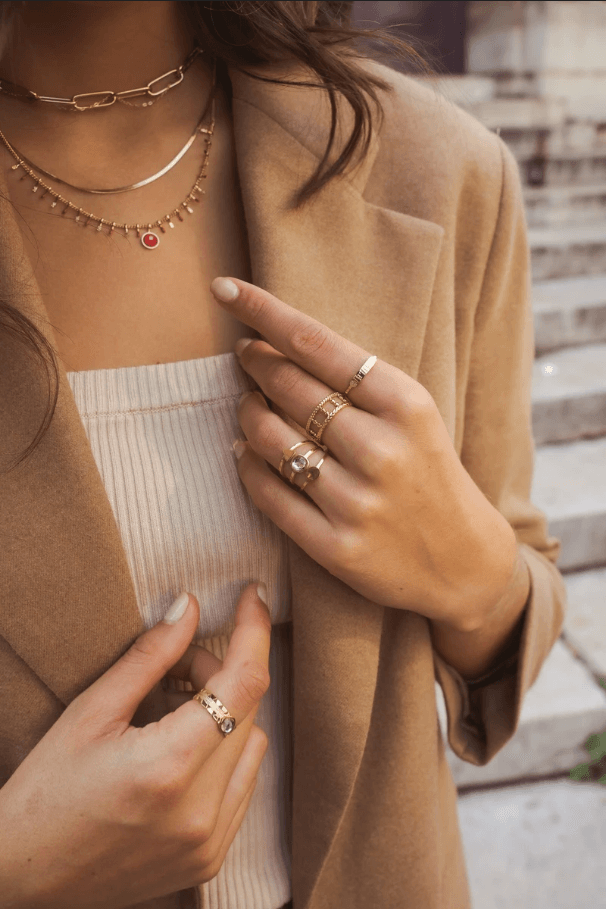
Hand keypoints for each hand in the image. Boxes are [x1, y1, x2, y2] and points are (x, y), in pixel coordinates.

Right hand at [0, 585, 270, 908]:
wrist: (23, 876)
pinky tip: (186, 745)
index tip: (254, 596)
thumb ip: (149, 656)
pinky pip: (244, 785)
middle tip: (180, 662)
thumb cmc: (46, 791)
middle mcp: (200, 810)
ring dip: (228, 712)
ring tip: (178, 705)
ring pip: (254, 745)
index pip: (243, 682)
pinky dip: (227, 752)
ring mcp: (209, 841)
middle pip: (249, 708)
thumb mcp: (90, 712)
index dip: (254, 630)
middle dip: (222, 671)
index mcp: (169, 767)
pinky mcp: (209, 859)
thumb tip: (190, 607)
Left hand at [211, 277, 517, 632]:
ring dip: (247, 413)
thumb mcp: (415, 414)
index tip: (225, 289)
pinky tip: (247, 452)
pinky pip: (267, 492)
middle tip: (246, 354)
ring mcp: (356, 501)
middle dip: (254, 362)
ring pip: (269, 438)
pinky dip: (246, 465)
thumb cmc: (431, 474)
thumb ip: (357, 382)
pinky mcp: (335, 547)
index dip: (262, 311)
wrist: (464, 561)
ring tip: (249, 404)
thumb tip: (276, 345)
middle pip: (287, 386)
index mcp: (405, 404)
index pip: (316, 342)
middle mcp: (381, 449)